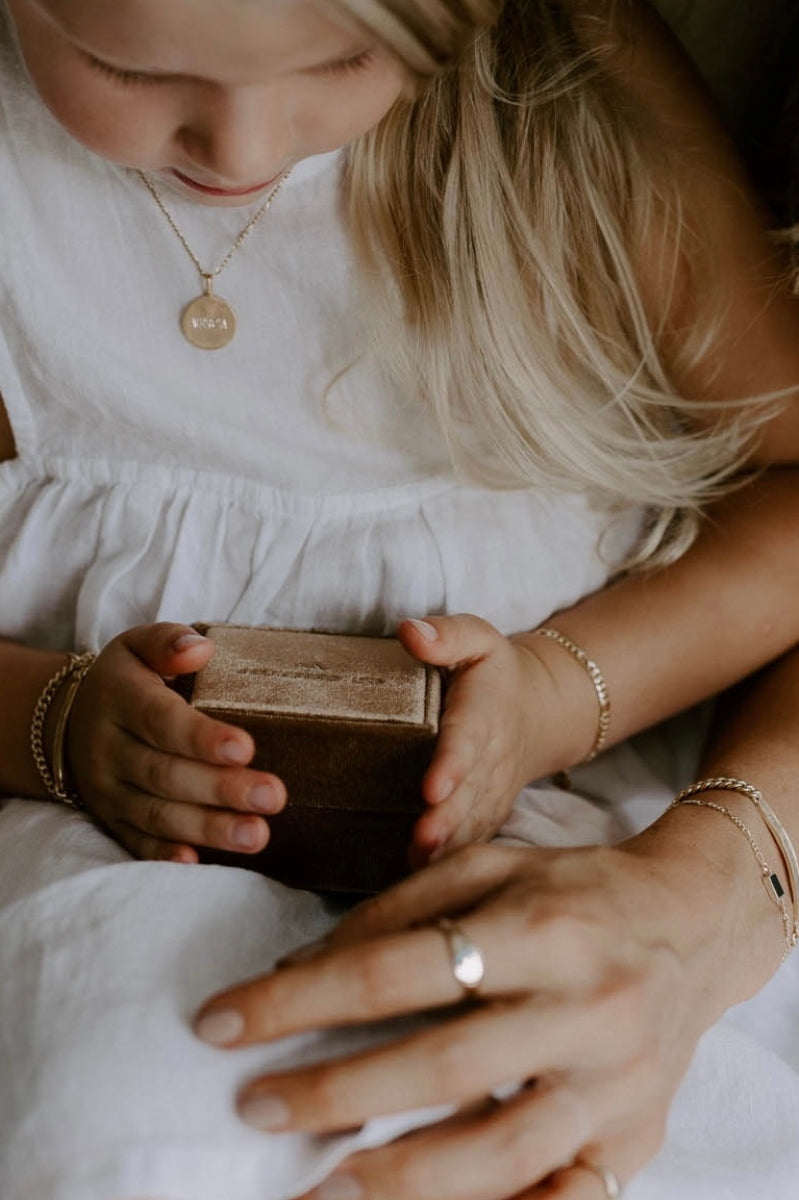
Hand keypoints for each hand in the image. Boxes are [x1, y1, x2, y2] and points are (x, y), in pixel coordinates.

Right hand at [66, 622, 285, 861]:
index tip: (245, 747)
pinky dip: (165, 856)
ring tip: (256, 834)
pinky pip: (136, 843)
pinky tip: (198, 862)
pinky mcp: (112, 821)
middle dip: (221, 788)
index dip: (201, 737)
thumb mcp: (137, 646)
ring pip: (157, 814)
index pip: (161, 721)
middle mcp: (109, 749)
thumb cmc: (126, 681)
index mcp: (121, 699)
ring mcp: (109, 791)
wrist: (68, 722)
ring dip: (209, 828)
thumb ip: (168, 641)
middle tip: (272, 796)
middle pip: (165, 774)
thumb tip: (200, 650)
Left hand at [193, 824, 744, 1199]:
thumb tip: (297, 969)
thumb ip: (395, 910)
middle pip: (443, 1066)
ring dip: (397, 1178)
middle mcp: (585, 1007)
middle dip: (334, 1092)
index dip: (298, 999)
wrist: (692, 924)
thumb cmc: (573, 889)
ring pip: (500, 1151)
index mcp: (541, 925)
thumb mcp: (489, 865)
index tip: (222, 1020)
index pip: (397, 969)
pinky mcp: (634, 1137)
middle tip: (254, 1105)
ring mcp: (615, 1083)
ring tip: (317, 1185)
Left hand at [396, 615, 589, 861]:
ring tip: (419, 863)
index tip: (433, 788)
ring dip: (448, 846)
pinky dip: (453, 860)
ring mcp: (492, 791)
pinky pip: (474, 838)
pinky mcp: (488, 811)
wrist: (538, 709)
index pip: (466, 740)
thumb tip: (409, 632)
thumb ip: (447, 634)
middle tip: (421, 838)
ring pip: (471, 824)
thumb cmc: (493, 672)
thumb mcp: (478, 638)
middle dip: (446, 819)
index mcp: (482, 714)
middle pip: (468, 793)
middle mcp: (490, 759)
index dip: (452, 766)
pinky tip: (425, 876)